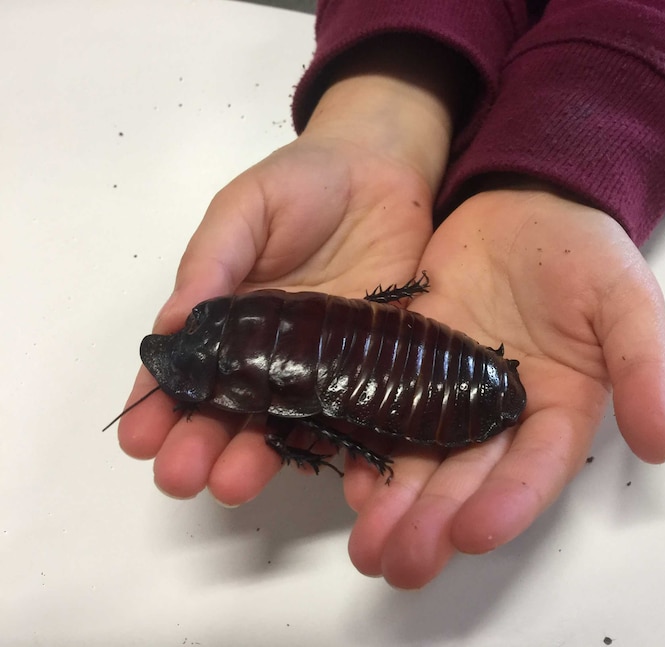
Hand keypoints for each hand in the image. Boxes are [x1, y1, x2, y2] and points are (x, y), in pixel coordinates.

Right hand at [116, 37, 467, 503]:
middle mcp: (272, 352)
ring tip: (232, 483)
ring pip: (286, 422)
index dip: (160, 404)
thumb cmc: (305, 182)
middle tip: (181, 476)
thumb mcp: (246, 209)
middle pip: (231, 408)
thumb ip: (213, 261)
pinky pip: (354, 411)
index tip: (139, 440)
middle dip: (201, 444)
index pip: (188, 370)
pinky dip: (338, 443)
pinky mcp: (374, 364)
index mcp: (229, 315)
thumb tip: (171, 325)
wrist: (385, 170)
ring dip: (257, 456)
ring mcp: (324, 363)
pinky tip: (317, 468)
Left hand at [341, 186, 664, 587]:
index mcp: (559, 407)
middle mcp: (500, 414)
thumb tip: (659, 443)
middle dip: (437, 522)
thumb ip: (644, 363)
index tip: (474, 533)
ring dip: (396, 503)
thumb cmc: (585, 251)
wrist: (526, 201)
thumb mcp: (627, 298)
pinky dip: (367, 445)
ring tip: (367, 544)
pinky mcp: (405, 361)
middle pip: (469, 477)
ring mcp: (447, 390)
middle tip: (401, 564)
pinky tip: (346, 477)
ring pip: (422, 456)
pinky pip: (384, 409)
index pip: (536, 467)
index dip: (509, 502)